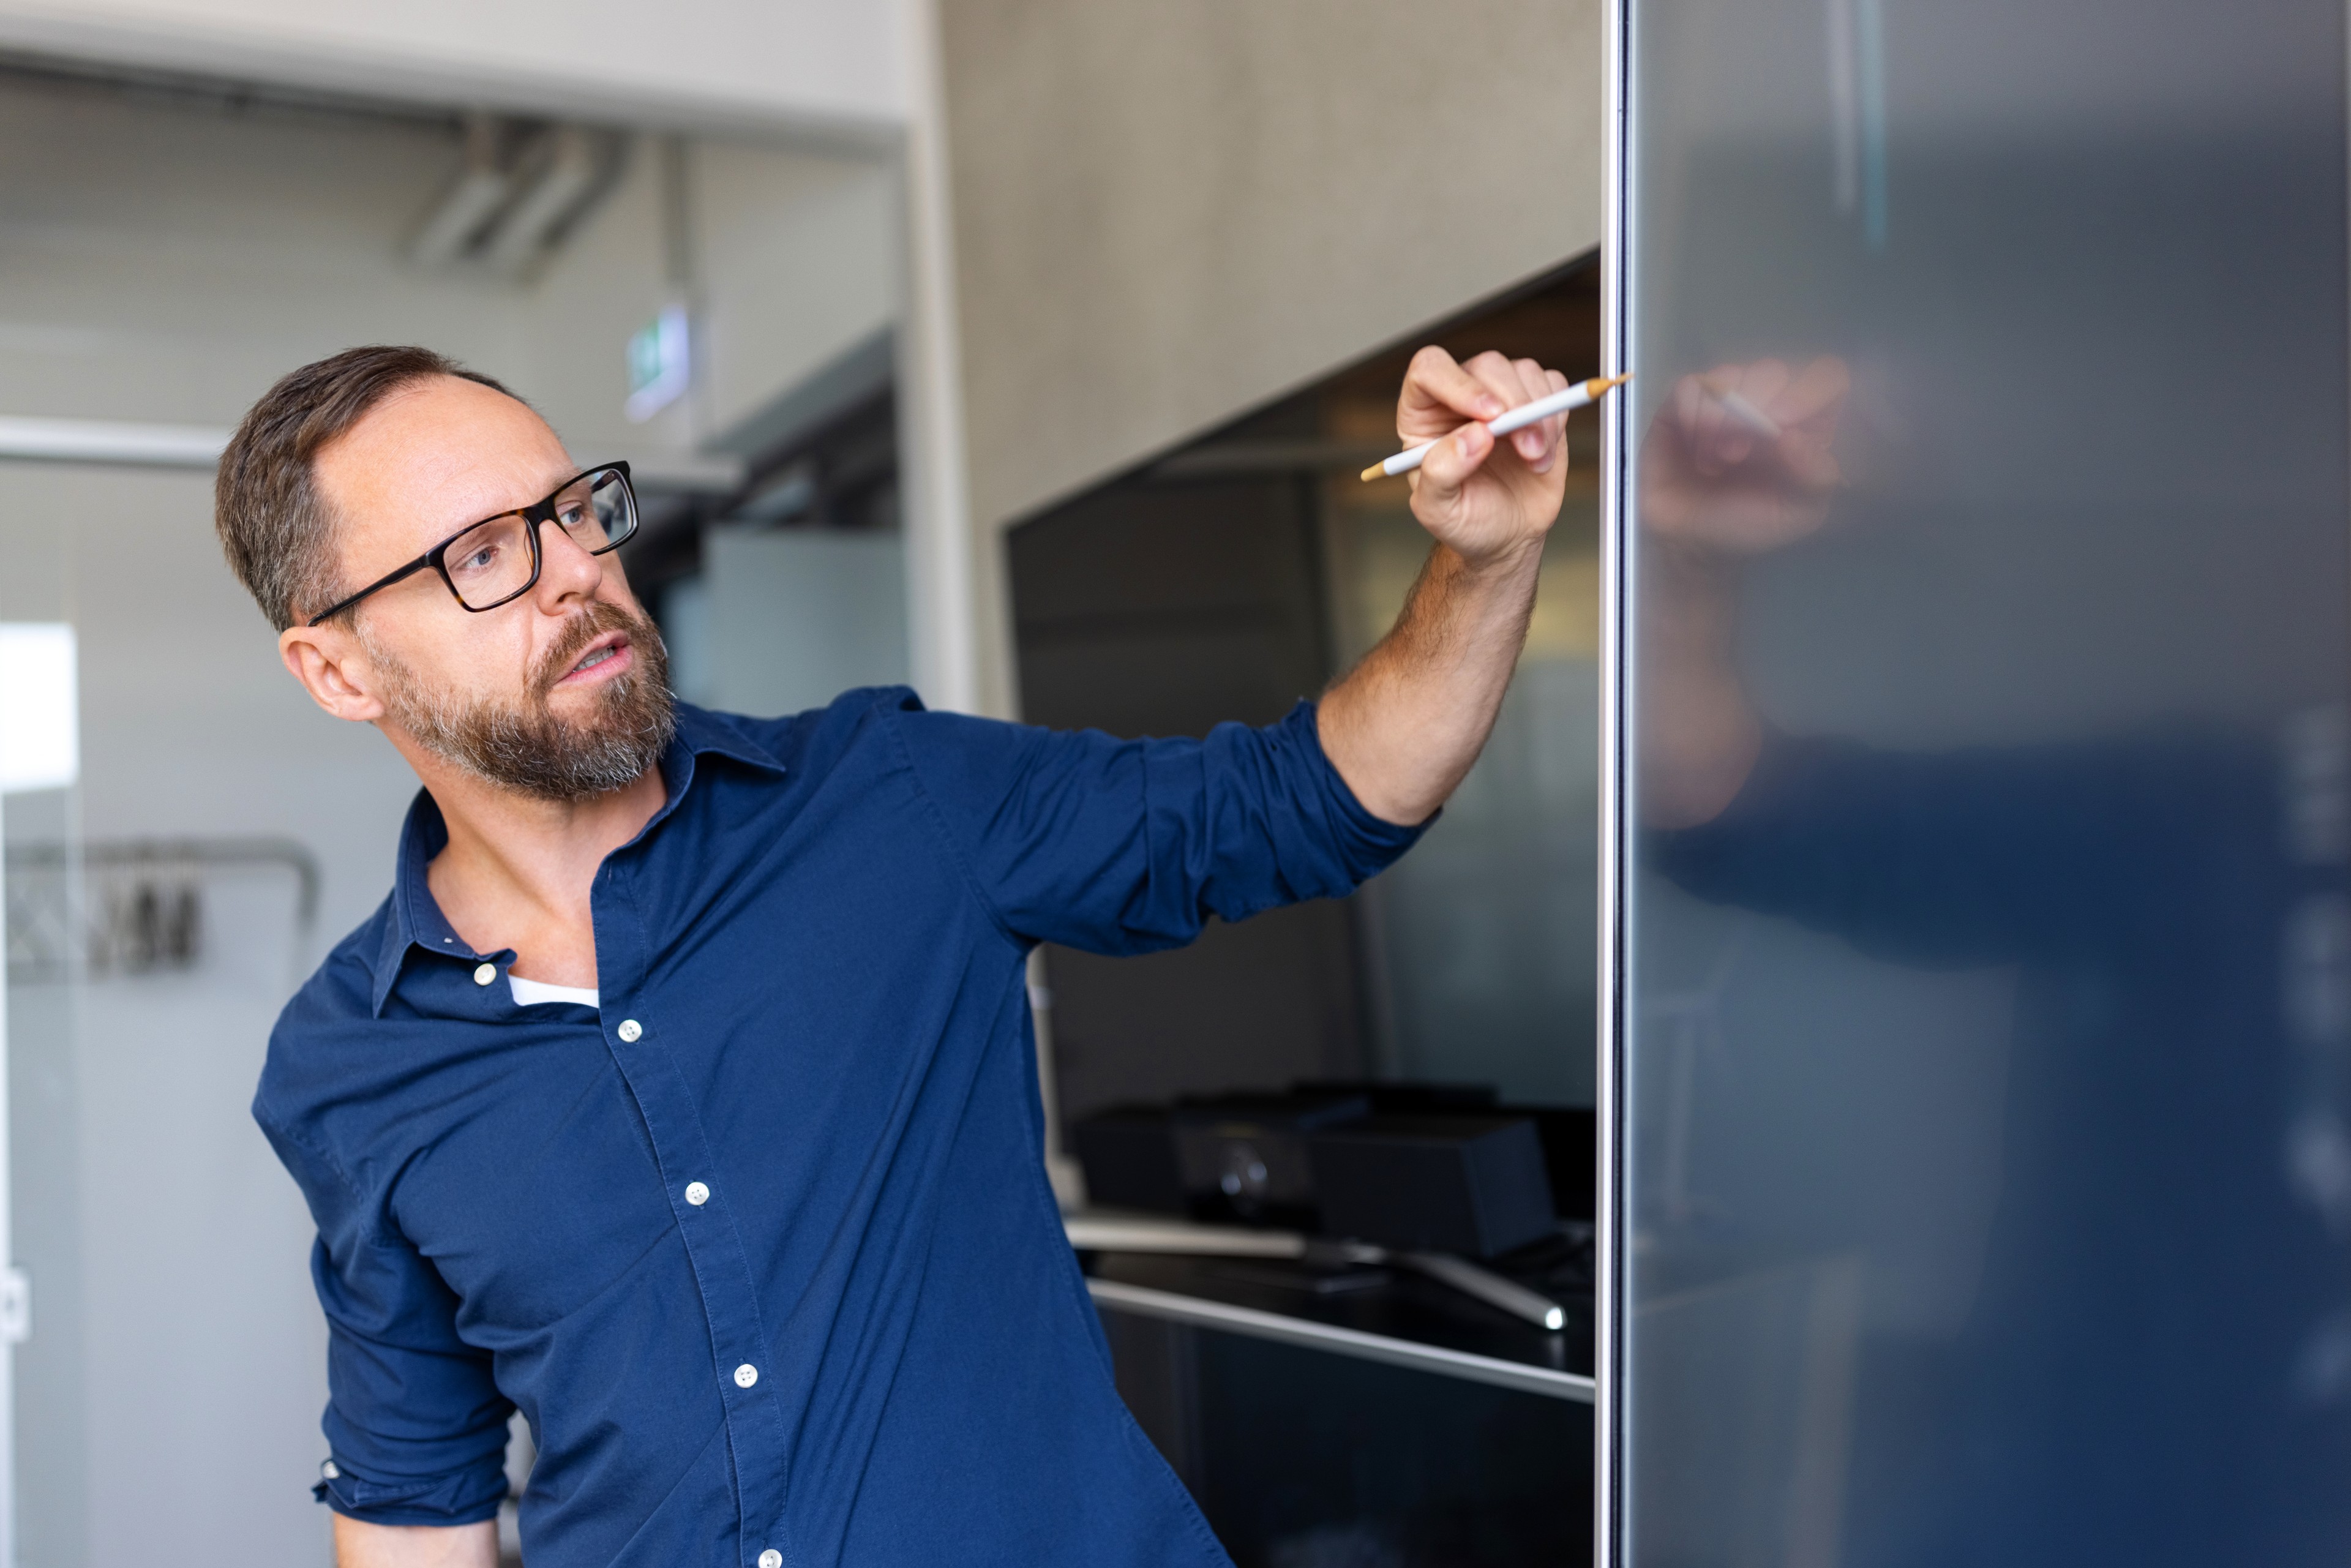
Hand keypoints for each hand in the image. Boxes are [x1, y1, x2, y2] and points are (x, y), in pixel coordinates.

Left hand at [1397, 347, 1571, 569]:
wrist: (1505, 536)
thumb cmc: (1464, 520)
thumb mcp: (1437, 510)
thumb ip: (1441, 473)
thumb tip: (1472, 435)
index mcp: (1422, 414)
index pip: (1430, 370)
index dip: (1459, 384)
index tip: (1490, 417)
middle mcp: (1460, 396)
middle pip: (1487, 365)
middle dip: (1514, 404)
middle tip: (1527, 448)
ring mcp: (1500, 395)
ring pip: (1524, 372)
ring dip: (1539, 416)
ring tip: (1534, 460)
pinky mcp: (1535, 401)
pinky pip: (1553, 385)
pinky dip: (1557, 418)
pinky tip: (1544, 454)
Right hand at [1639, 357, 1850, 555]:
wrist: (1690, 539)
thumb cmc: (1748, 523)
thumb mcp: (1797, 514)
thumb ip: (1815, 479)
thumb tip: (1794, 437)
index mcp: (1807, 422)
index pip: (1826, 375)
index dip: (1808, 390)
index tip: (1782, 424)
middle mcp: (1770, 401)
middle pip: (1773, 371)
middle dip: (1753, 413)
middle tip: (1736, 456)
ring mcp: (1727, 397)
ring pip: (1730, 375)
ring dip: (1720, 420)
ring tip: (1712, 462)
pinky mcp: (1686, 401)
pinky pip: (1691, 386)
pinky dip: (1691, 415)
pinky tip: (1692, 446)